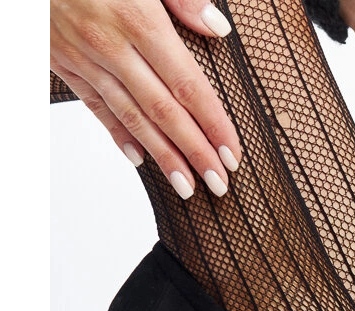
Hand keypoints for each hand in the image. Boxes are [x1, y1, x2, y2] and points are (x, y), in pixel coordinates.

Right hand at [50, 0, 241, 197]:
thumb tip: (217, 28)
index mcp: (138, 19)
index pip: (188, 86)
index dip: (214, 125)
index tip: (232, 154)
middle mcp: (111, 46)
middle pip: (164, 112)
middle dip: (195, 153)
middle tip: (219, 183)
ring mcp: (85, 57)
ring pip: (132, 118)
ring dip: (163, 156)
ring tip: (187, 186)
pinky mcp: (62, 62)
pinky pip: (95, 107)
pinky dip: (118, 136)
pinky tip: (140, 159)